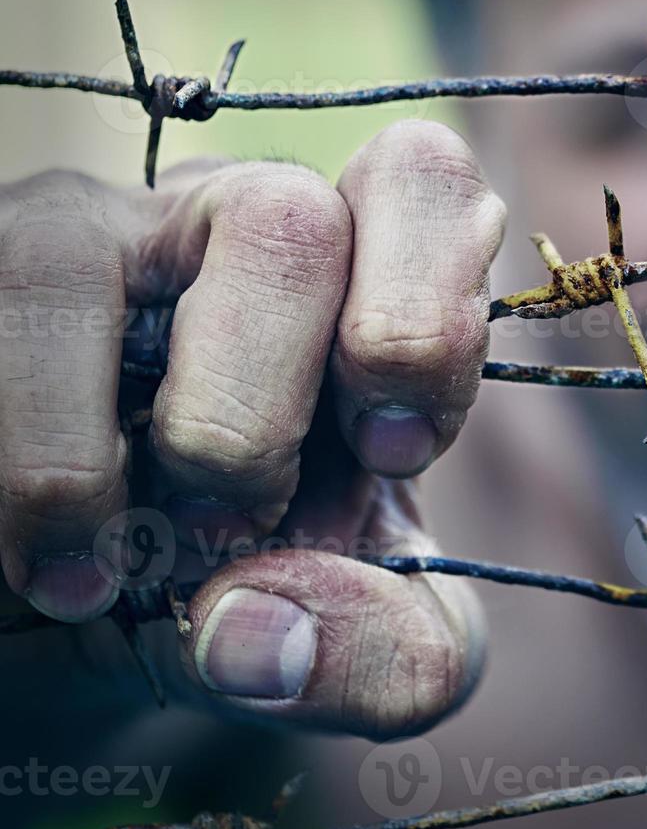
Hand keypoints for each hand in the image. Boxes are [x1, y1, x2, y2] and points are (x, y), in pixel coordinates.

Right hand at [0, 120, 504, 737]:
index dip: (423, 311)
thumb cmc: (265, 592)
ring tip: (94, 576)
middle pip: (282, 215)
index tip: (389, 451)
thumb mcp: (373, 643)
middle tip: (231, 517)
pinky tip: (31, 557)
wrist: (105, 623)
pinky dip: (8, 477)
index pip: (416, 177)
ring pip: (64, 257)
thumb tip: (259, 634)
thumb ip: (389, 650)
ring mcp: (65, 246)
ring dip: (83, 452)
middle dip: (264, 401)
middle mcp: (214, 231)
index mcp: (354, 284)